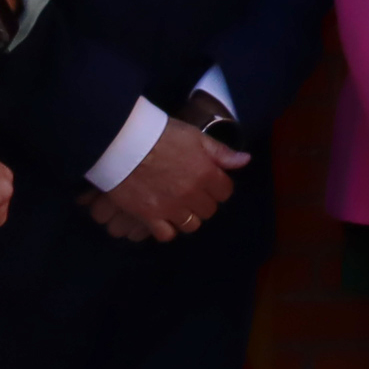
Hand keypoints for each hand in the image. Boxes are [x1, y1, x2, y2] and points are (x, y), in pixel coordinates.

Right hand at [84, 119, 246, 243]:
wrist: (123, 142)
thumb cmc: (161, 134)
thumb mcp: (195, 136)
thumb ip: (221, 152)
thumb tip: (245, 160)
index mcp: (206, 173)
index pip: (225, 192)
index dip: (218, 186)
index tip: (209, 181)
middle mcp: (191, 194)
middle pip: (209, 210)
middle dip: (204, 201)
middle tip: (191, 191)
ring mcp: (170, 207)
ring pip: (191, 225)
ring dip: (188, 216)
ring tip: (178, 205)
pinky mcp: (148, 216)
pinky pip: (166, 234)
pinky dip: (167, 229)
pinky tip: (163, 218)